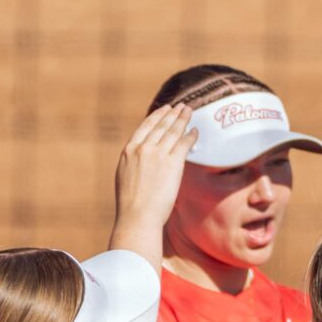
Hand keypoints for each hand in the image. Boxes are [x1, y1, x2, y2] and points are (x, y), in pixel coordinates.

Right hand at [110, 104, 196, 270]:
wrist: (137, 215)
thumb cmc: (132, 204)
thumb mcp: (125, 177)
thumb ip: (134, 164)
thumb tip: (142, 164)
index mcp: (128, 151)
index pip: (145, 127)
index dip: (157, 116)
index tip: (165, 109)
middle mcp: (142, 148)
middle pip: (161, 125)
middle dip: (173, 114)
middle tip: (181, 106)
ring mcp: (157, 154)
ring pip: (173, 131)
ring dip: (183, 119)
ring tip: (190, 111)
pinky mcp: (172, 163)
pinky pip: (183, 144)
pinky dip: (190, 135)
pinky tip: (196, 130)